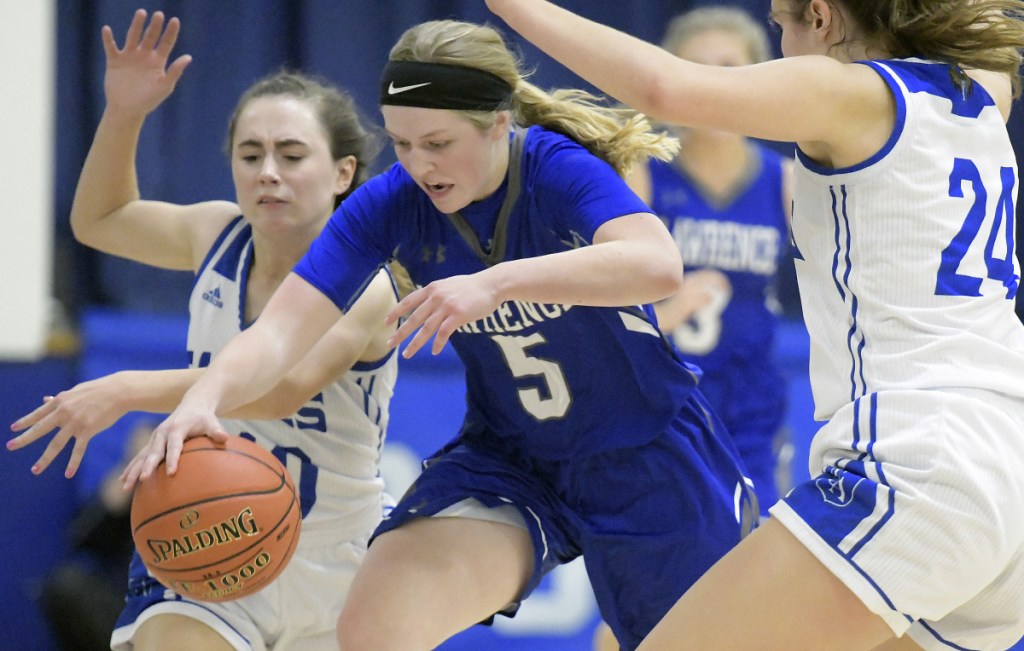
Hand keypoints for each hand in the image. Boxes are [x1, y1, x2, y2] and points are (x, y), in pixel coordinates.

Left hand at [7, 375, 128, 477]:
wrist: (119, 392)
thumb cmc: (98, 390)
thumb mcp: (76, 392)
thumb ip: (60, 399)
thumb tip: (45, 399)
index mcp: (60, 401)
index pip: (38, 414)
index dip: (25, 421)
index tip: (13, 429)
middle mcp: (64, 412)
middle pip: (40, 429)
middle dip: (24, 439)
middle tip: (10, 446)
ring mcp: (75, 423)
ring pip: (56, 444)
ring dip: (44, 459)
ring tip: (35, 470)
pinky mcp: (88, 430)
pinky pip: (78, 450)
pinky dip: (73, 463)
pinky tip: (68, 474)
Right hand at [101, 9, 191, 118]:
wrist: (127, 109)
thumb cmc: (148, 100)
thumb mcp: (164, 86)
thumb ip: (175, 71)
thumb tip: (188, 57)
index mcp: (157, 61)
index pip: (166, 43)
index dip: (171, 32)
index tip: (175, 20)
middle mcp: (144, 56)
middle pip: (150, 36)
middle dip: (155, 26)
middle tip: (159, 15)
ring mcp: (129, 57)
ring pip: (132, 36)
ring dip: (136, 25)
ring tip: (141, 13)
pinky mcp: (115, 61)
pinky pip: (111, 47)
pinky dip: (108, 39)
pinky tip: (107, 30)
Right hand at [119, 402, 228, 490]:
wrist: (192, 405)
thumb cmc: (204, 417)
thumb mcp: (212, 422)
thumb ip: (216, 430)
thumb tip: (224, 438)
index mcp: (177, 428)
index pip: (175, 446)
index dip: (173, 459)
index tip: (171, 473)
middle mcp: (162, 433)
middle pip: (154, 451)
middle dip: (148, 466)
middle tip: (144, 479)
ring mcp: (155, 438)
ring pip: (142, 456)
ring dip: (133, 470)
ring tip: (126, 486)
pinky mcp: (152, 442)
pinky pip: (139, 456)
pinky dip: (131, 467)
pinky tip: (123, 480)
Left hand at [385, 273, 500, 356]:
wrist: (491, 285)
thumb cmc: (472, 287)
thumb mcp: (449, 285)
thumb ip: (437, 294)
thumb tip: (428, 304)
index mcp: (432, 289)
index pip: (409, 301)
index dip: (396, 312)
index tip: (386, 322)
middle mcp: (436, 297)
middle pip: (413, 318)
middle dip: (400, 333)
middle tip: (389, 344)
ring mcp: (446, 306)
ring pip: (426, 329)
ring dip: (415, 343)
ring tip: (407, 354)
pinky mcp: (457, 315)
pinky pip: (443, 333)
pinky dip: (437, 343)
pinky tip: (434, 351)